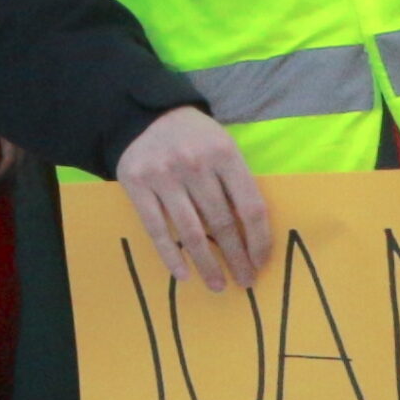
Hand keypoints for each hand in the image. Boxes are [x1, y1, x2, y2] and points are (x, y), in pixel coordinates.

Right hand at [115, 106, 270, 292]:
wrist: (144, 115)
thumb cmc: (194, 137)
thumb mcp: (223, 146)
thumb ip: (236, 181)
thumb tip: (254, 233)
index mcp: (224, 153)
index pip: (250, 206)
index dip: (259, 239)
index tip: (262, 262)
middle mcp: (195, 164)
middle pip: (222, 223)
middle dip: (236, 258)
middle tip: (245, 281)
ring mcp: (164, 176)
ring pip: (191, 233)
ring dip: (208, 265)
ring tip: (218, 285)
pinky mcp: (137, 185)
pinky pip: (157, 229)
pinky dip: (171, 256)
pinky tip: (183, 275)